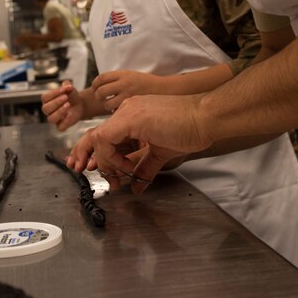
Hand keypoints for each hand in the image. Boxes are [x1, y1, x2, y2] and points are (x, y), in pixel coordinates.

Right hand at [40, 81, 85, 131]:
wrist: (79, 104)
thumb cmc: (71, 96)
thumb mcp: (70, 89)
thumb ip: (67, 86)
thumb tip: (67, 85)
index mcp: (47, 100)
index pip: (45, 98)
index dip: (53, 93)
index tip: (64, 89)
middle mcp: (49, 110)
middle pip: (45, 109)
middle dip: (56, 102)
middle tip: (66, 97)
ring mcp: (55, 119)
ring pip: (51, 119)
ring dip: (59, 112)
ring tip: (68, 105)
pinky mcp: (62, 126)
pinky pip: (60, 128)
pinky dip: (65, 122)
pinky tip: (70, 115)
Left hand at [67, 93, 212, 193]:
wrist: (206, 117)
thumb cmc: (190, 129)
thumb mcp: (161, 152)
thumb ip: (145, 167)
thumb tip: (137, 187)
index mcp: (131, 115)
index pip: (104, 134)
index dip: (100, 156)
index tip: (105, 174)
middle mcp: (126, 110)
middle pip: (94, 135)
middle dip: (90, 159)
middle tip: (102, 178)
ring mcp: (127, 111)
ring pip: (97, 138)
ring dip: (105, 163)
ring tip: (119, 176)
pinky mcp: (130, 118)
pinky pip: (105, 139)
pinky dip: (110, 157)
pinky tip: (126, 167)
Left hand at [91, 70, 163, 111]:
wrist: (165, 90)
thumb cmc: (147, 83)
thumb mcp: (132, 75)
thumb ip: (117, 79)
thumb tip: (101, 85)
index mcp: (123, 74)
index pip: (101, 78)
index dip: (95, 84)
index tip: (95, 88)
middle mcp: (125, 84)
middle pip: (101, 91)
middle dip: (98, 96)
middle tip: (100, 99)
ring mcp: (128, 95)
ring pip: (107, 104)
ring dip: (106, 106)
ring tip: (111, 106)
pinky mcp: (132, 106)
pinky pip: (117, 111)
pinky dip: (115, 112)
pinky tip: (121, 110)